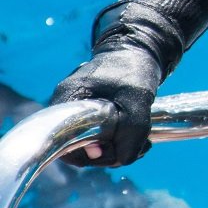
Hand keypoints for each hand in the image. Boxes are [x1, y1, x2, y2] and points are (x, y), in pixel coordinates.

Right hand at [48, 46, 162, 166]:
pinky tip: (141, 139)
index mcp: (68, 99)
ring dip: (120, 149)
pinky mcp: (95, 114)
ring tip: (144, 143)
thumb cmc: (134, 68)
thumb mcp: (137, 99)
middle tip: (139, 147)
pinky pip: (103, 137)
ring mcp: (80, 111)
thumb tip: (122, 159)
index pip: (62, 142)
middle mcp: (68, 107)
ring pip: (94, 144)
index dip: (85, 153)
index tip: (109, 149)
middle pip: (78, 147)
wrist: (142, 48)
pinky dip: (122, 142)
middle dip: (110, 153)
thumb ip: (132, 131)